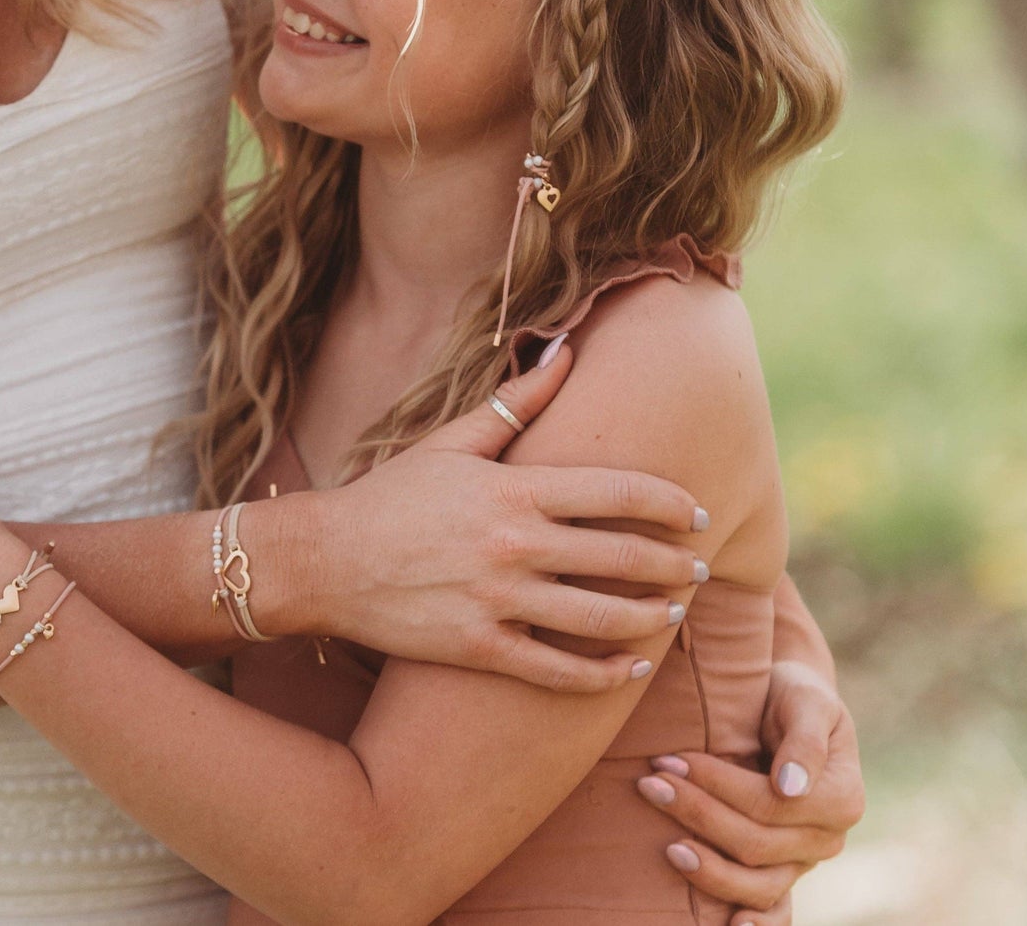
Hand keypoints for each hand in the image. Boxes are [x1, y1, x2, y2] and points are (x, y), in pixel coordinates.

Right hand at [275, 341, 709, 692]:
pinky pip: (559, 672)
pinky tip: (628, 666)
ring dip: (649, 618)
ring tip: (671, 612)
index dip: (669, 504)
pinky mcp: (480, 649)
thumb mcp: (451, 442)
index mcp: (512, 490)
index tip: (697, 512)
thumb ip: (515, 403)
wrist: (326, 560)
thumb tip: (567, 352)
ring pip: (601, 619)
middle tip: (700, 566)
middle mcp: (513, 546)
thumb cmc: (392, 495)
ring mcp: (498, 602)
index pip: (617, 494)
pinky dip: (603, 673)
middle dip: (674, 564)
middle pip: (622, 559)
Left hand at [634, 661, 862, 925]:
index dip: (716, 784)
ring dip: (708, 868)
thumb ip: (804, 739)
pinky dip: (755, 922)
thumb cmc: (794, 695)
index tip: (669, 758)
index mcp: (841, 798)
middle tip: (649, 782)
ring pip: (758, 883)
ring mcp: (804, 861)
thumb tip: (790, 787)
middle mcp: (826, 838)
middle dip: (697, 813)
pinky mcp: (784, 870)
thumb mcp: (808, 699)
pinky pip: (774, 909)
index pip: (768, 803)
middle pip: (755, 842)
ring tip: (667, 847)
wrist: (790, 704)